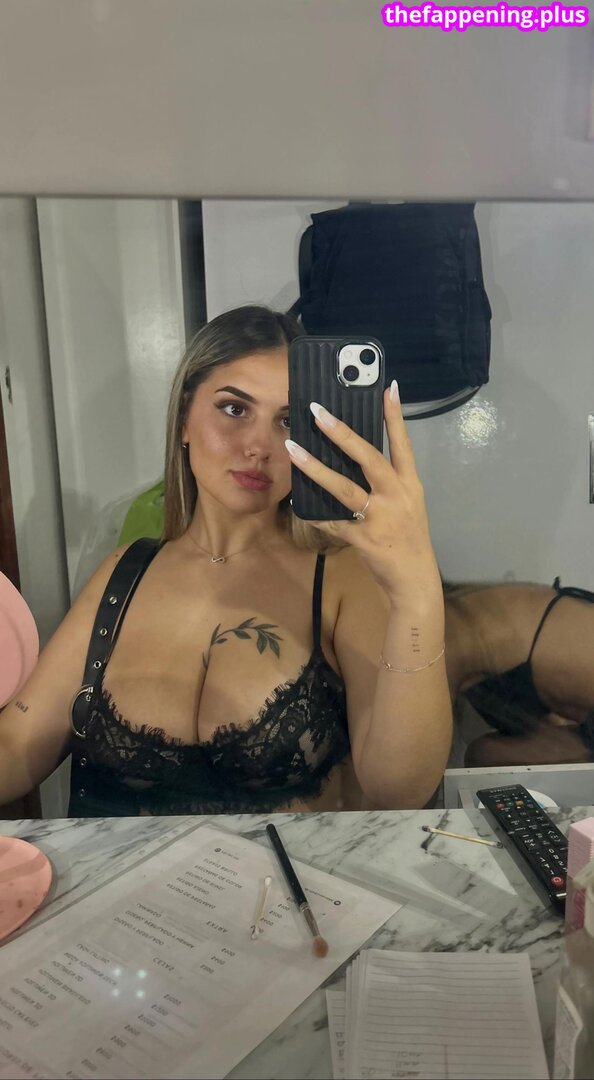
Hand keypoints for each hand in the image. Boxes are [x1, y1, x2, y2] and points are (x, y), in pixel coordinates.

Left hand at [285, 381, 441, 605]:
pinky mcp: (365, 538)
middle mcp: (397, 496)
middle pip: (369, 458)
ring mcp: (380, 517)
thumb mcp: (407, 505)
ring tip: (292, 450)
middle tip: (318, 412)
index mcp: (409, 484)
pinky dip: (315, 514)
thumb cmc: (408, 538)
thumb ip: (388, 483)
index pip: (403, 444)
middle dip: (342, 434)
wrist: (415, 579)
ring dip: (315, 468)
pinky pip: (333, 521)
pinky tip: (299, 504)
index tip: (388, 388)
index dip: (395, 417)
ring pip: (344, 487)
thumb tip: (357, 458)